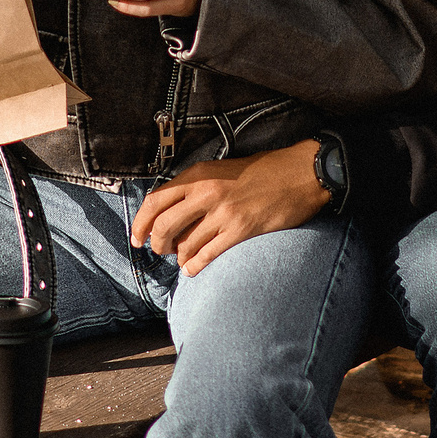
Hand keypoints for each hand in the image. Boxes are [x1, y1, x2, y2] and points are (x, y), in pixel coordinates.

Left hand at [130, 142, 328, 275]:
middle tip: (160, 250)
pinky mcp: (240, 231)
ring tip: (182, 259)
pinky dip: (195, 265)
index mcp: (199, 174)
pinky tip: (193, 268)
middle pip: (165, 226)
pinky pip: (207, 255)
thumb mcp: (221, 169)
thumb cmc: (263, 170)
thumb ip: (196, 187)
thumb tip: (172, 212)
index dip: (141, 223)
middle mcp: (206, 192)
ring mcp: (223, 213)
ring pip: (185, 244)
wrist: (299, 174)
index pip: (155, 201)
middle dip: (158, 244)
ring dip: (179, 257)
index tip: (137, 237)